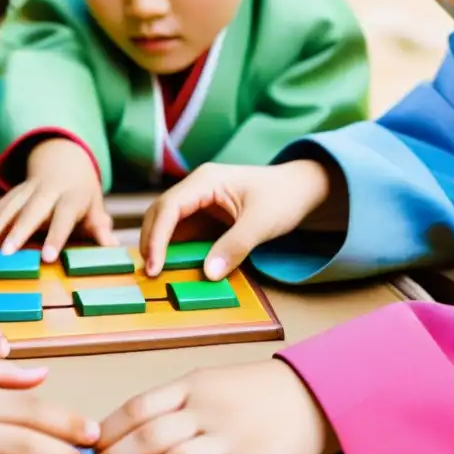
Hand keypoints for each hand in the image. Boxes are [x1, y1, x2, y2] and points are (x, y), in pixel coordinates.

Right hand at [0, 138, 117, 261]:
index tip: (47, 257)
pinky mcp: (18, 189)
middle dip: (19, 231)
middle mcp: (49, 191)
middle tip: (7, 252)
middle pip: (33, 211)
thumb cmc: (83, 190)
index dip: (56, 237)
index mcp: (72, 197)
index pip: (63, 219)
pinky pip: (3, 201)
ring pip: (13, 205)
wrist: (65, 157)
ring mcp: (31, 188)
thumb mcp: (95, 205)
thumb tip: (113, 246)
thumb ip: (100, 226)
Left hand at [83, 360, 339, 453]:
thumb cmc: (255, 392)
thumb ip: (174, 403)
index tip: (81, 451)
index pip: (137, 407)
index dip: (106, 430)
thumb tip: (127, 427)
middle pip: (148, 437)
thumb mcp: (211, 383)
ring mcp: (232, 436)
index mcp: (191, 387)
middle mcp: (207, 410)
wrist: (316, 394)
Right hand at [140, 160, 336, 279]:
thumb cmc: (285, 197)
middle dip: (151, 242)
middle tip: (150, 274)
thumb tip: (209, 273)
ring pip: (165, 223)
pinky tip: (173, 267)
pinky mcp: (204, 216)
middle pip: (159, 214)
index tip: (154, 266)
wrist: (303, 189)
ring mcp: (198, 201)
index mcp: (205, 180)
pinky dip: (173, 250)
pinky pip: (181, 233)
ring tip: (156, 273)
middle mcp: (196, 188)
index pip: (169, 208)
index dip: (157, 238)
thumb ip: (236, 247)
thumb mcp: (263, 223)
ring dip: (158, 246)